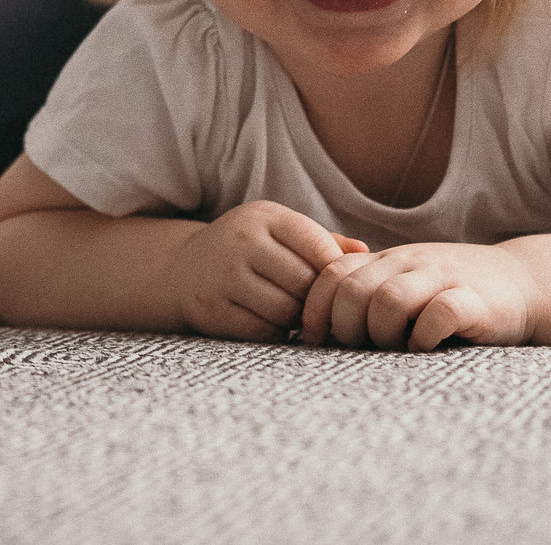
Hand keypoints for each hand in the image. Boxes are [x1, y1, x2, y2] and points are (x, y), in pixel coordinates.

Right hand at [173, 201, 366, 341]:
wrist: (183, 268)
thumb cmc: (249, 250)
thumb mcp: (280, 233)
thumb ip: (323, 241)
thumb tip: (367, 252)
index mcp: (264, 217)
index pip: (317, 245)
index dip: (334, 271)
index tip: (336, 284)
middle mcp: (240, 241)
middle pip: (304, 282)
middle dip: (315, 299)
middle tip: (316, 305)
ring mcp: (222, 275)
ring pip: (284, 310)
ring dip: (296, 318)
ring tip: (294, 313)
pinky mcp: (211, 308)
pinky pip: (262, 331)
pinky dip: (274, 333)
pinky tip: (270, 322)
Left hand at [299, 241, 539, 351]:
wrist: (522, 283)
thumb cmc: (450, 293)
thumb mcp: (402, 283)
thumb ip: (365, 293)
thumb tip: (312, 329)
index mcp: (384, 260)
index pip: (330, 273)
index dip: (315, 309)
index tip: (315, 340)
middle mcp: (407, 263)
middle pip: (352, 290)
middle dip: (346, 327)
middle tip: (361, 347)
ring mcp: (441, 277)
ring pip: (388, 300)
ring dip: (382, 333)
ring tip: (394, 348)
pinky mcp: (474, 300)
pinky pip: (439, 313)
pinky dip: (425, 336)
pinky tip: (426, 348)